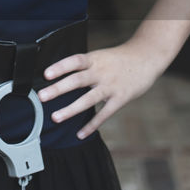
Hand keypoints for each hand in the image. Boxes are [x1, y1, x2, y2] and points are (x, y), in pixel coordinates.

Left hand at [38, 41, 163, 138]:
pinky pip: (104, 114)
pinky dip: (92, 125)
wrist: (147, 58)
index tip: (46, 74)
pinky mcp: (120, 98)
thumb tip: (62, 77)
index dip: (60, 67)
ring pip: (88, 99)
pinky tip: (80, 133)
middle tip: (42, 96)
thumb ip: (85, 66)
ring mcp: (111, 86)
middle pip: (77, 80)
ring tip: (56, 117)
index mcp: (95, 59)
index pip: (75, 61)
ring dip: (71, 109)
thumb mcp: (101, 56)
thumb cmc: (120, 59)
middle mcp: (101, 72)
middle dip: (58, 89)